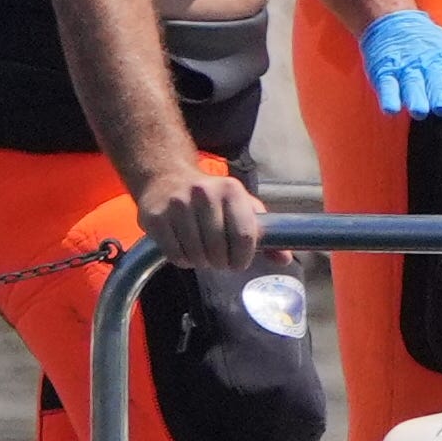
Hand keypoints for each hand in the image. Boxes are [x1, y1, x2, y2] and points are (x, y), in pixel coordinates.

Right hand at [136, 163, 265, 276]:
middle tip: (217, 258)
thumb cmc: (211, 199)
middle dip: (221, 263)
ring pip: (197, 256)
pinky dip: (182, 260)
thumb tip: (285, 259)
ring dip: (201, 262)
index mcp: (231, 189)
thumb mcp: (241, 207)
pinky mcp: (156, 217)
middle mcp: (204, 193)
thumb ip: (264, 234)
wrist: (166, 178)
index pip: (244, 237)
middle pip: (219, 250)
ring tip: (201, 251)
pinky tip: (184, 247)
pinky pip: (175, 255)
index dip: (243, 258)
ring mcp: (178, 204)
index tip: (238, 263)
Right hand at [361, 7, 441, 118]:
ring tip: (419, 111)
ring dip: (416, 98)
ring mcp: (407, 68)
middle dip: (440, 94)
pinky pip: (387, 85)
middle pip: (436, 81)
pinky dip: (389, 97)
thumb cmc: (433, 46)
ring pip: (412, 84)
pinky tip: (391, 109)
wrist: (395, 22)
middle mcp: (429, 64)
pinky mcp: (385, 72)